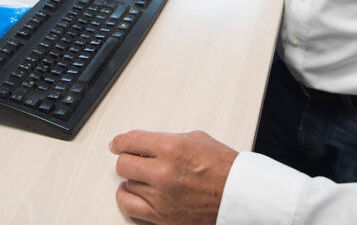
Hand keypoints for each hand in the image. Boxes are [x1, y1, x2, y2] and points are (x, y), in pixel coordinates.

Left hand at [110, 129, 238, 223]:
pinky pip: (129, 206)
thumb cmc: (224, 169)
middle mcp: (163, 174)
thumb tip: (146, 143)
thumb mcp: (197, 139)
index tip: (117, 143)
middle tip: (133, 158)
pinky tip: (133, 191)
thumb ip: (167, 140)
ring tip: (143, 176)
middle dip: (127, 159)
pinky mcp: (161, 217)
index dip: (120, 141)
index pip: (130, 141)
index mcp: (172, 149)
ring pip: (126, 184)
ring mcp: (161, 198)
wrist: (240, 196)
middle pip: (124, 163)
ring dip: (133, 178)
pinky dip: (127, 197)